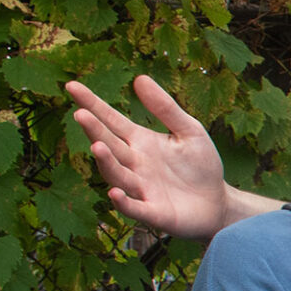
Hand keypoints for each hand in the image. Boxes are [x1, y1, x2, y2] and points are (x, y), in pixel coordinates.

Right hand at [65, 76, 233, 238]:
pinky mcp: (154, 212)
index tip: (72, 86)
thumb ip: (166, 108)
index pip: (111, 120)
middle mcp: (134, 164)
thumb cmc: (201, 166)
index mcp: (140, 142)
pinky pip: (134, 208)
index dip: (92, 104)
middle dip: (94, 131)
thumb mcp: (189, 131)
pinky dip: (123, 201)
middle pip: (109, 145)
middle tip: (80, 114)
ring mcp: (141, 189)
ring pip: (117, 174)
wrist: (218, 203)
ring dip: (106, 163)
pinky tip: (115, 192)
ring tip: (97, 147)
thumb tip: (140, 78)